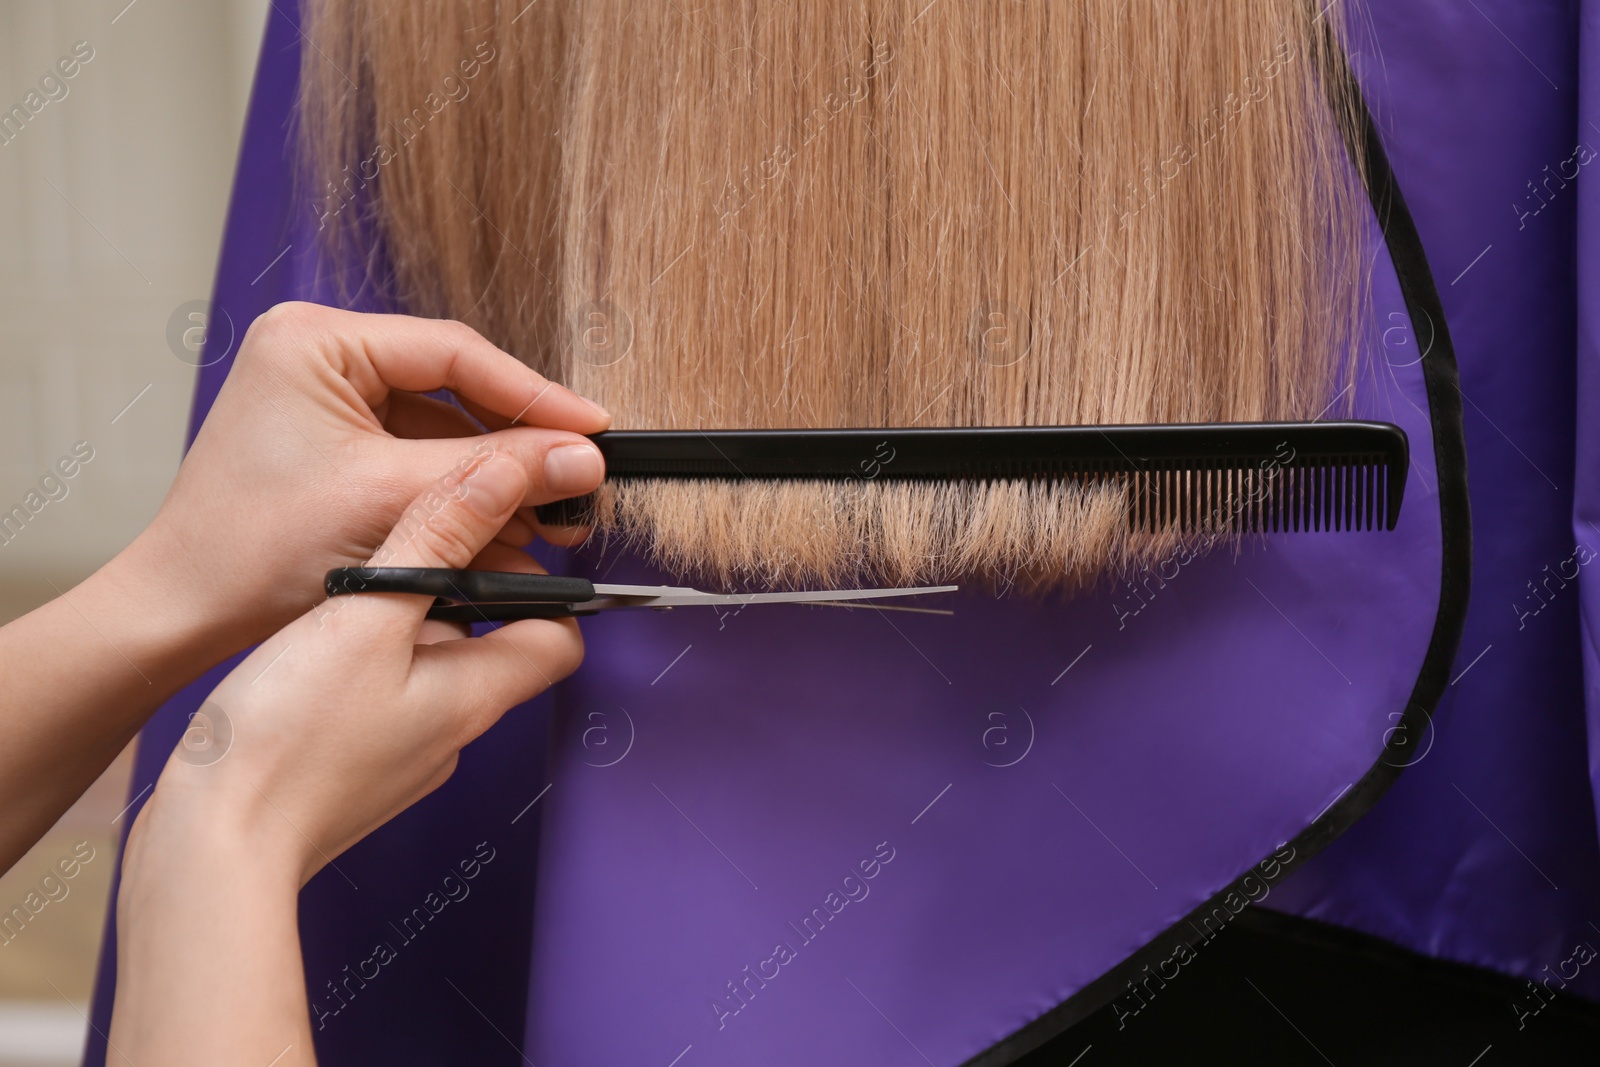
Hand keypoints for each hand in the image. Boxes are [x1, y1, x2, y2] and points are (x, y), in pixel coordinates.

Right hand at [112, 449, 583, 1065]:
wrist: (213, 851)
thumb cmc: (285, 744)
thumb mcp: (366, 615)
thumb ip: (437, 541)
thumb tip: (503, 477)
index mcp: (476, 694)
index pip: (561, 636)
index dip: (546, 586)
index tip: (502, 543)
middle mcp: (454, 732)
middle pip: (488, 644)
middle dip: (452, 592)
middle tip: (400, 554)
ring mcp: (405, 757)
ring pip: (426, 669)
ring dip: (396, 627)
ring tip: (342, 600)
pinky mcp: (355, 770)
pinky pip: (380, 702)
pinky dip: (358, 666)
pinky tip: (309, 654)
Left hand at [121, 300, 608, 665]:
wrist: (182, 612)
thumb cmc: (251, 549)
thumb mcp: (391, 499)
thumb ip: (494, 472)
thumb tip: (582, 456)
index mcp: (316, 340)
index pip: (455, 353)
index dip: (534, 393)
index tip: (593, 427)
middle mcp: (320, 357)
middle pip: (455, 389)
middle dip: (518, 446)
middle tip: (579, 481)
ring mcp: (328, 402)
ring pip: (444, 430)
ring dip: (496, 479)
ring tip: (553, 522)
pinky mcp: (336, 446)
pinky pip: (420, 460)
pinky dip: (462, 499)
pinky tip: (507, 536)